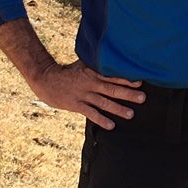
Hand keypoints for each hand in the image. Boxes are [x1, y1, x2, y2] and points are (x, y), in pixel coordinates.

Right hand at [30, 59, 144, 129]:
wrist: (45, 79)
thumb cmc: (67, 72)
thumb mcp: (83, 65)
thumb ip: (96, 65)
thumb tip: (111, 61)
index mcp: (92, 72)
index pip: (112, 75)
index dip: (126, 78)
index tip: (140, 82)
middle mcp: (90, 83)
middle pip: (112, 89)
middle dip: (128, 94)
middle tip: (142, 98)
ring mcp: (83, 94)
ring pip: (104, 102)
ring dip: (118, 109)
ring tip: (131, 114)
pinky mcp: (76, 105)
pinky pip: (91, 113)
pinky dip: (101, 120)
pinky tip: (111, 126)